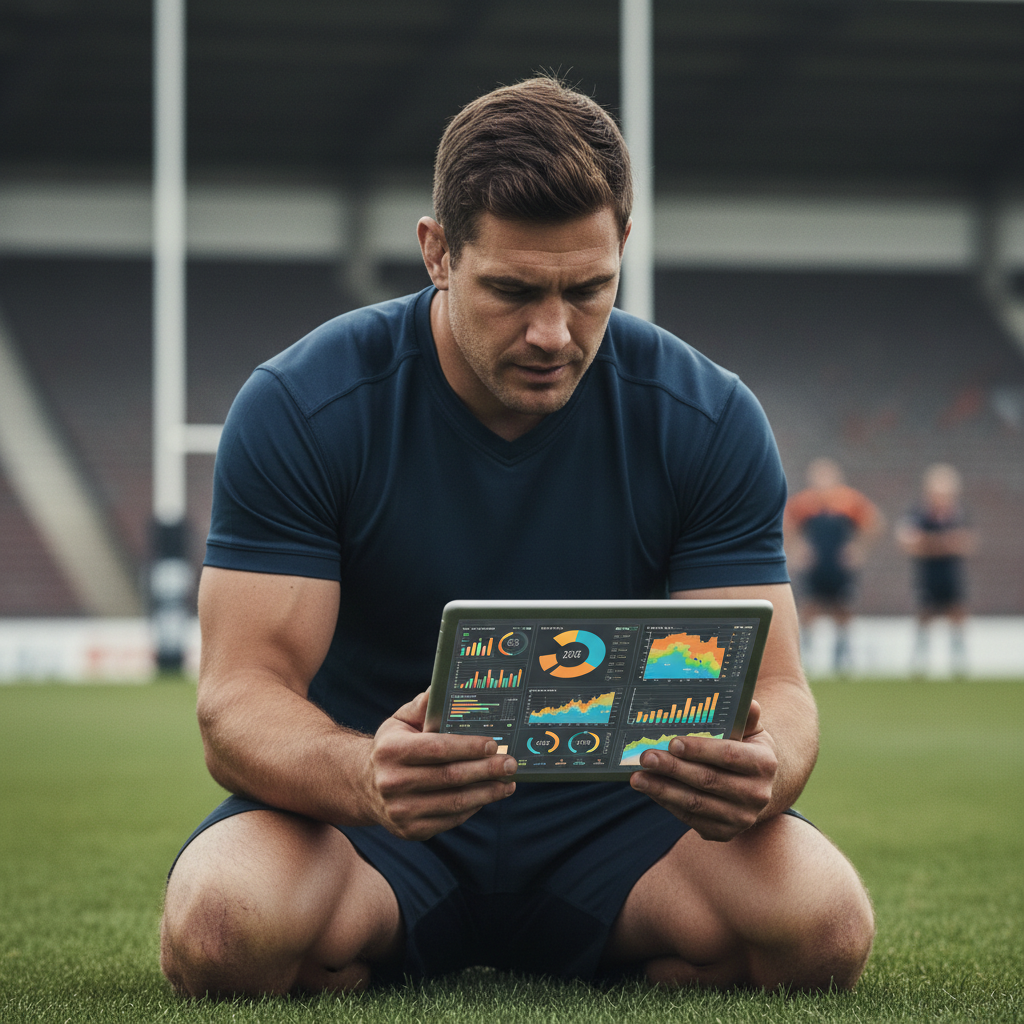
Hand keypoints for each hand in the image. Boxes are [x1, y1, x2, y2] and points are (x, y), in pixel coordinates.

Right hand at [364, 691, 517, 840]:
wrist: (365, 787)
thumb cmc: (393, 747)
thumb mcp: (400, 722)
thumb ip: (423, 706)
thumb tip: (442, 687)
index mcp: (390, 750)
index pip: (437, 748)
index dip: (468, 747)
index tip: (494, 743)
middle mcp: (392, 782)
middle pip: (450, 777)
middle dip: (486, 769)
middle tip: (511, 763)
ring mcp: (400, 810)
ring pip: (455, 802)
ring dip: (487, 792)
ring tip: (507, 782)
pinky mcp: (411, 831)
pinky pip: (451, 819)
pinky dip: (474, 807)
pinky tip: (488, 795)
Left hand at [628, 700, 777, 841]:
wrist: (756, 786)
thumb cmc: (746, 749)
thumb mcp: (750, 731)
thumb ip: (745, 718)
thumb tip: (747, 702)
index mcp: (764, 763)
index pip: (729, 755)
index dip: (700, 749)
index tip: (672, 742)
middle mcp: (757, 795)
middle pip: (708, 780)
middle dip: (673, 769)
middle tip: (646, 757)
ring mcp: (741, 818)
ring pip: (695, 803)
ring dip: (662, 790)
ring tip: (638, 777)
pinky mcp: (724, 833)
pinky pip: (690, 818)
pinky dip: (667, 803)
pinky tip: (650, 789)